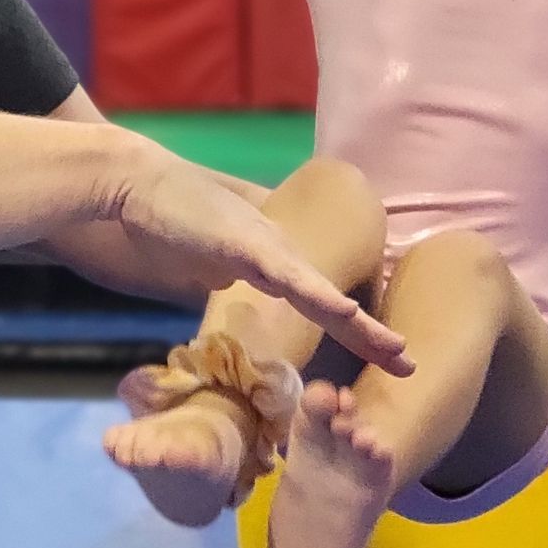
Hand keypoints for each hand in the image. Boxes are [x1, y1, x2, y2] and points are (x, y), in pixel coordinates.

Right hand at [114, 146, 411, 375]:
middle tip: (409, 364)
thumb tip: (231, 287)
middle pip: (334, 302)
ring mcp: (263, 248)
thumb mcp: (210, 260)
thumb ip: (229, 273)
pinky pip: (284, 274)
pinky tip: (342, 308)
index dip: (355, 332)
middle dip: (372, 335)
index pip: (322, 304)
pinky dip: (315, 293)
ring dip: (357, 321)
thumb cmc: (170, 220)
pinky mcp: (241, 243)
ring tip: (393, 346)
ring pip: (320, 291)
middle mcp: (279, 255)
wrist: (138, 183)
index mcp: (273, 263)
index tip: (387, 359)